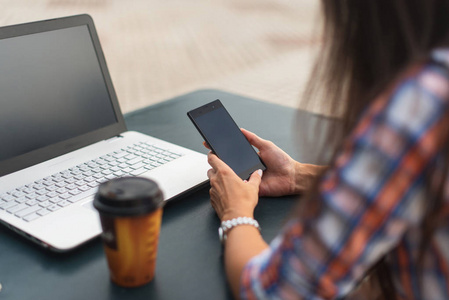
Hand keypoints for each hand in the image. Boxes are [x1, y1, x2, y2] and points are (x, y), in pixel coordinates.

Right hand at [203, 129, 322, 196]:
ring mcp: (248, 178)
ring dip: (225, 172)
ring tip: (215, 165)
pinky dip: (234, 183)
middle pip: (229, 164)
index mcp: (249, 158)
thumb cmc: (282, 161)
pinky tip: (228, 178)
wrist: (292, 176)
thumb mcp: (266, 145)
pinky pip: (240, 186)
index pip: (231, 153)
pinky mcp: (250, 188)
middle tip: (210, 154)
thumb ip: (253, 139)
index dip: (221, 149)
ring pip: (232, 176)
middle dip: (219, 160)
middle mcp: (247, 168)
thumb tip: (241, 129)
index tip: (209, 143)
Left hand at [207, 152, 261, 220]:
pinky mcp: (212, 199)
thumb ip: (255, 177)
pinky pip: (213, 192)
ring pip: (211, 181)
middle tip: (225, 172)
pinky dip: (218, 192)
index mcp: (224, 172)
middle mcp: (216, 180)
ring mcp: (212, 190)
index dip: (212, 154)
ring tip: (228, 185)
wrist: (236, 217)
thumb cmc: (243, 202)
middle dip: (216, 169)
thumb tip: (258, 172)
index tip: (213, 153)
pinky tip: (227, 195)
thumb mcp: (253, 187)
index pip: (212, 158)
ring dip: (217, 181)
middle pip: (211, 169)